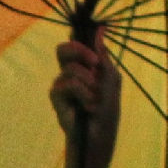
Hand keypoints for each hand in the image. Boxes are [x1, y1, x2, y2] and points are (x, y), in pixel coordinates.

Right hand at [50, 32, 120, 167]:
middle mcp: (69, 75)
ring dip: (89, 83)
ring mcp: (61, 87)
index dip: (77, 37)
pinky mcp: (56, 99)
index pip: (75, 46)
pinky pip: (67, 84)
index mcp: (84, 69)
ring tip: (95, 100)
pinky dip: (82, 93)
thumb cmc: (107, 113)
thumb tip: (100, 29)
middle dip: (80, 51)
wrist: (99, 139)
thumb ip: (104, 57)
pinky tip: (87, 107)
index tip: (87, 34)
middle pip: (62, 49)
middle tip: (95, 64)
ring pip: (70, 68)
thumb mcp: (111, 80)